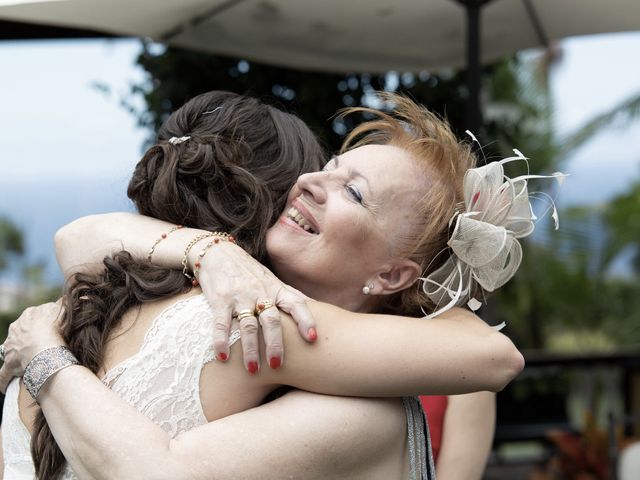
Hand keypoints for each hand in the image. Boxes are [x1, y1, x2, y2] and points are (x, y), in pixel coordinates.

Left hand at [0, 301, 65, 392]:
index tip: (53, 328)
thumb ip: (63, 304)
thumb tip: (67, 299)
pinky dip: (3, 380)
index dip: (44, 322)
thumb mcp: (62, 310)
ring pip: (11, 350)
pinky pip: (3, 375)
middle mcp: (15, 330)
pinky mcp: (10, 365)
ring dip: (18, 355)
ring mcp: (10, 347)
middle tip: (44, 344)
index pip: (35, 316)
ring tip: (30, 361)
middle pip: (21, 332)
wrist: (45, 348)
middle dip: (29, 338)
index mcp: (28, 316)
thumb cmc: (55, 329)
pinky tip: (4, 385)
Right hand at [194, 241, 316, 372]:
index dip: (306, 320)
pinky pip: (221, 324)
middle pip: (272, 320)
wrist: (219, 253)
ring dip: (250, 349)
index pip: (296, 304)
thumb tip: (320, 310)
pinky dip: (221, 341)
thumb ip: (292, 297)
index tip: (313, 338)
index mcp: (277, 289)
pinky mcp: (220, 300)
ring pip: (248, 325)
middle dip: (275, 343)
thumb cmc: (251, 272)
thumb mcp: (273, 281)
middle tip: (277, 365)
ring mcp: (240, 296)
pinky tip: (222, 357)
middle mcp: (261, 292)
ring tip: (253, 370)